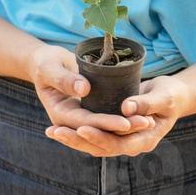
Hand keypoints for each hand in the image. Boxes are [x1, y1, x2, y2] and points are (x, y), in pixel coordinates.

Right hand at [27, 43, 153, 138]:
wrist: (45, 64)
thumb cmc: (45, 63)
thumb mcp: (50, 67)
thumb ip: (64, 79)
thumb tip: (84, 89)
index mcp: (60, 115)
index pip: (86, 123)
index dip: (106, 123)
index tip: (125, 122)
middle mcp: (73, 123)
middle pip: (100, 131)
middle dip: (123, 129)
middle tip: (147, 122)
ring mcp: (83, 119)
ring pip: (107, 130)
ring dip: (128, 127)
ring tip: (150, 121)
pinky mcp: (92, 112)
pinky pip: (109, 121)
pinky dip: (125, 120)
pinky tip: (143, 116)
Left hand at [45, 74, 184, 156]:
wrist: (172, 97)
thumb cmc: (171, 95)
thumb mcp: (163, 96)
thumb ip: (146, 103)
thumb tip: (126, 108)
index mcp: (145, 140)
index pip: (117, 143)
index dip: (99, 137)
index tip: (81, 127)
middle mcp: (131, 145)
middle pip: (100, 148)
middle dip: (77, 140)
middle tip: (55, 131)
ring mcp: (122, 140)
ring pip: (94, 144)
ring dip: (73, 139)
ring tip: (51, 132)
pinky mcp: (113, 131)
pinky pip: (93, 135)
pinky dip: (77, 132)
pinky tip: (59, 126)